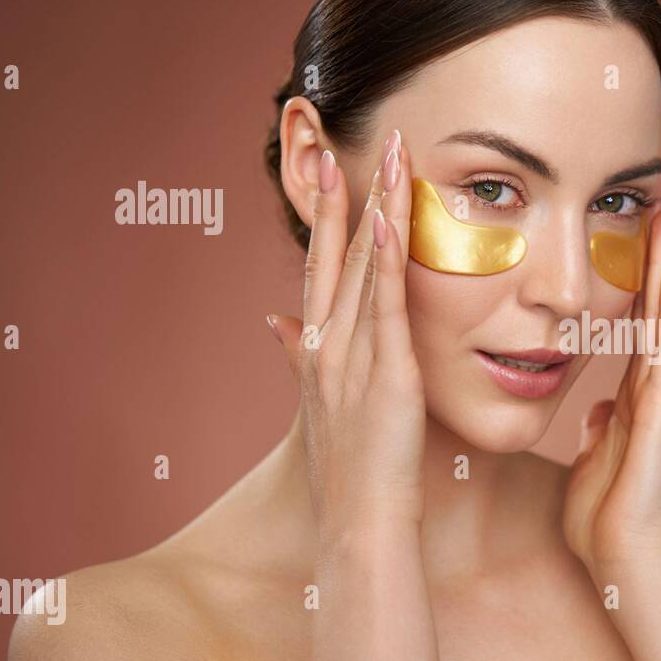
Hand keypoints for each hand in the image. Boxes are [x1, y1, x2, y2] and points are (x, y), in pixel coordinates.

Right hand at [267, 131, 425, 540]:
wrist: (360, 524)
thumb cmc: (350, 472)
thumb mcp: (318, 406)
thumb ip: (295, 357)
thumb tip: (272, 322)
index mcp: (316, 349)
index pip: (318, 267)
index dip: (320, 214)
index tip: (322, 164)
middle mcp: (326, 344)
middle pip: (333, 254)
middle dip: (337, 193)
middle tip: (340, 135)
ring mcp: (352, 356)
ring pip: (363, 267)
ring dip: (374, 207)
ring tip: (386, 153)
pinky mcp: (386, 373)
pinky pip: (386, 305)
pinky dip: (387, 260)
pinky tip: (389, 218)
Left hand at [563, 197, 660, 574]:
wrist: (621, 561)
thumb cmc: (604, 520)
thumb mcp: (593, 462)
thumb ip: (599, 431)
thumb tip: (597, 409)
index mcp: (632, 400)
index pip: (637, 326)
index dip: (640, 282)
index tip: (640, 237)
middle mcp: (652, 390)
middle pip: (659, 309)